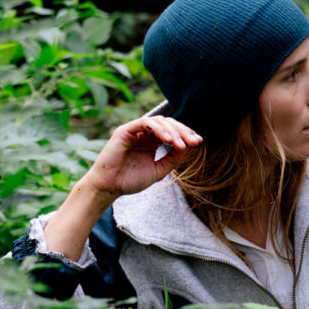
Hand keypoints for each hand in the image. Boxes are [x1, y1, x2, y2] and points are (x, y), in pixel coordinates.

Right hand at [81, 114, 201, 198]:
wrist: (110, 187)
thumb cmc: (131, 180)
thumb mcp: (159, 169)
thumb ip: (173, 158)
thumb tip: (189, 147)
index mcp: (152, 142)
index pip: (172, 131)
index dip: (186, 134)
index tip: (199, 141)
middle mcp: (144, 134)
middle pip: (168, 124)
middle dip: (183, 131)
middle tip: (193, 141)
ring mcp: (135, 131)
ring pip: (158, 121)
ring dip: (173, 131)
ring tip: (181, 144)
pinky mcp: (125, 131)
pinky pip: (145, 123)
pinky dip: (158, 128)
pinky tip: (168, 140)